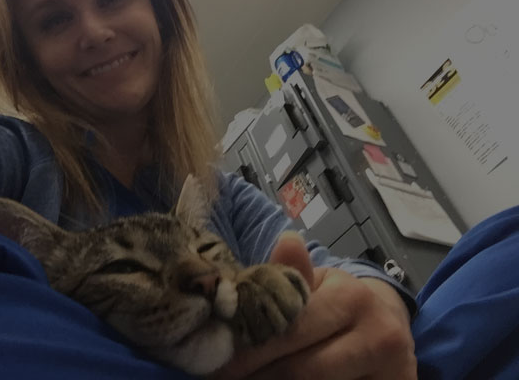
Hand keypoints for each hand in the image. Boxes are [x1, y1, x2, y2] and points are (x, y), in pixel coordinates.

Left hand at [211, 233, 416, 378]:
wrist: (389, 324)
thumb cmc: (340, 302)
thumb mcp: (317, 282)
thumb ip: (291, 274)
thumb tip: (287, 241)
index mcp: (351, 297)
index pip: (288, 330)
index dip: (247, 351)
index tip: (216, 362)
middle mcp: (378, 334)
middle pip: (300, 370)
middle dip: (255, 376)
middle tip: (221, 377)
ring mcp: (391, 370)